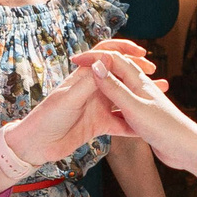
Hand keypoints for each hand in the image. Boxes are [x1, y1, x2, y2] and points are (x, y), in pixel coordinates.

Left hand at [6, 39, 165, 165]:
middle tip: (155, 74)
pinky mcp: (99, 125)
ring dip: (141, 96)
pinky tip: (149, 125)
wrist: (36, 146)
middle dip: (138, 72)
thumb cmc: (46, 118)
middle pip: (120, 75)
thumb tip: (108, 61)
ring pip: (124, 98)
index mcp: (84, 78)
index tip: (142, 54)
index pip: (106, 55)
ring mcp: (97, 107)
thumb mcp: (69, 99)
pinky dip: (135, 123)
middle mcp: (93, 90)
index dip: (123, 50)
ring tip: (160, 94)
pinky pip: (121, 122)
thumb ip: (89, 82)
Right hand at [78, 46, 196, 171]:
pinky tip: (106, 111)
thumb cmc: (164, 128)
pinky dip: (113, 103)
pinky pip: (123, 104)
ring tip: (89, 84)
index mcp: (138, 81)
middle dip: (99, 65)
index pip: (113, 59)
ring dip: (106, 83)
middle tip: (79, 65)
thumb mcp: (133, 107)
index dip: (94, 57)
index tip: (76, 60)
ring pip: (120, 87)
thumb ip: (114, 88)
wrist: (185, 149)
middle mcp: (140, 87)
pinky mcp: (143, 115)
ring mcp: (142, 101)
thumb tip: (97, 65)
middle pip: (117, 69)